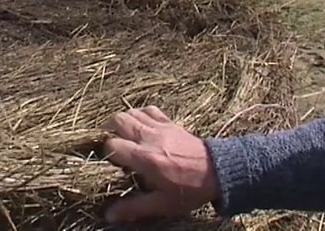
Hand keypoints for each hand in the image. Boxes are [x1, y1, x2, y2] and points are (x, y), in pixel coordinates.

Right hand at [102, 105, 219, 223]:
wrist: (218, 171)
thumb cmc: (190, 189)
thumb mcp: (162, 204)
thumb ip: (134, 208)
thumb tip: (109, 215)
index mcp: (146, 158)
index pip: (112, 145)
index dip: (106, 153)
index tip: (110, 163)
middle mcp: (150, 138)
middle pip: (118, 121)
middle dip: (109, 132)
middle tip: (112, 146)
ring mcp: (161, 127)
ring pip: (131, 112)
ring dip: (123, 122)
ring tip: (123, 137)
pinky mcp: (170, 122)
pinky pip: (149, 109)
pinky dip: (140, 114)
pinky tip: (141, 127)